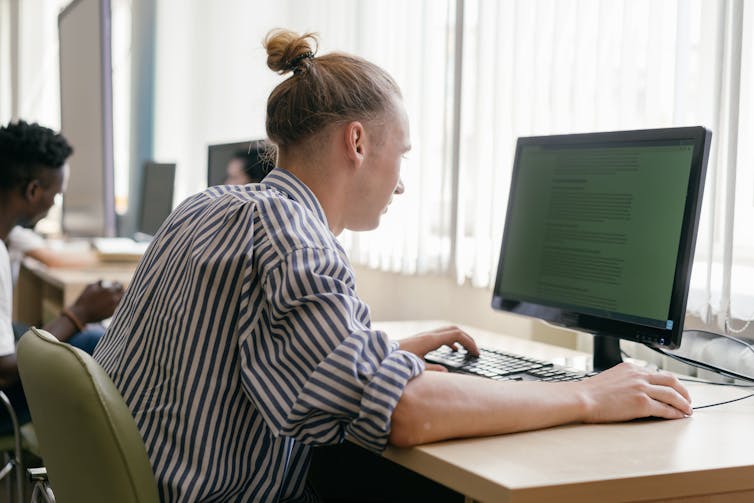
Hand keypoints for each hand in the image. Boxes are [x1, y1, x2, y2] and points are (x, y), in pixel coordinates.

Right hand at [68, 280, 124, 323]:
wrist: (80, 314)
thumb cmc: (84, 299)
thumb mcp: (90, 287)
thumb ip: (99, 283)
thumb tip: (103, 280)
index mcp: (109, 290)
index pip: (119, 286)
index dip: (118, 285)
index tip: (116, 284)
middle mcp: (114, 298)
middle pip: (123, 293)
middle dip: (121, 291)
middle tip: (119, 290)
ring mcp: (114, 306)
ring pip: (123, 300)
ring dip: (121, 298)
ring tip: (117, 297)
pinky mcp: (112, 313)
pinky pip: (119, 307)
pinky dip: (119, 305)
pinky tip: (115, 304)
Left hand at [399, 326, 478, 371]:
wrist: (381, 354)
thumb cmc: (396, 360)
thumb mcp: (415, 367)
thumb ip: (431, 370)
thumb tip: (447, 372)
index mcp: (430, 340)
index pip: (456, 335)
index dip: (469, 343)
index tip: (476, 354)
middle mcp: (429, 335)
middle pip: (454, 330)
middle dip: (467, 339)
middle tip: (476, 351)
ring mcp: (425, 335)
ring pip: (448, 331)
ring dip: (460, 339)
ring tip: (468, 351)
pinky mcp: (422, 339)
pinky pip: (441, 336)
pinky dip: (451, 341)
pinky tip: (453, 351)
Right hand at [578, 362, 692, 421]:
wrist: (583, 398)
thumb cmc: (591, 392)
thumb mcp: (611, 377)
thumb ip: (626, 379)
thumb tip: (635, 388)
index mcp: (631, 367)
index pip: (657, 373)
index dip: (669, 383)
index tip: (673, 389)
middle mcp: (639, 375)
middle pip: (671, 380)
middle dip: (683, 391)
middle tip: (687, 399)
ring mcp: (641, 389)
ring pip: (672, 394)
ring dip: (683, 403)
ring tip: (687, 410)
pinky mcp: (642, 404)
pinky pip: (665, 409)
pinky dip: (675, 413)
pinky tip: (678, 417)